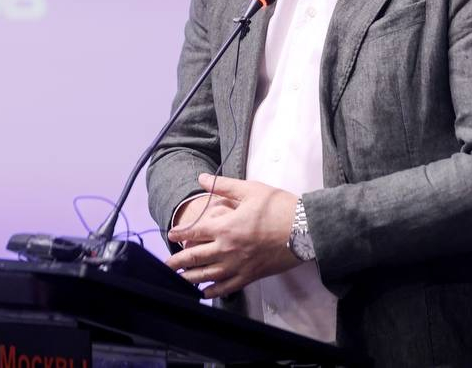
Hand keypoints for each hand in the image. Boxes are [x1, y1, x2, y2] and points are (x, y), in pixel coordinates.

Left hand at [164, 173, 299, 298]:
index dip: (181, 233)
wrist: (305, 231)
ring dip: (191, 278)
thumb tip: (202, 178)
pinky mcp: (251, 276)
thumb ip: (224, 185)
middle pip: (196, 257)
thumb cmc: (280, 208)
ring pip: (208, 275)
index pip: (196, 231)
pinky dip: (213, 291)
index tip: (171, 235)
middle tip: (165, 265)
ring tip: (178, 280)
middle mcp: (228, 249)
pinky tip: (205, 292)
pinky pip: (227, 287)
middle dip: (178, 262)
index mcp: (226, 227)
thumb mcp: (251, 190)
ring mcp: (239, 265)